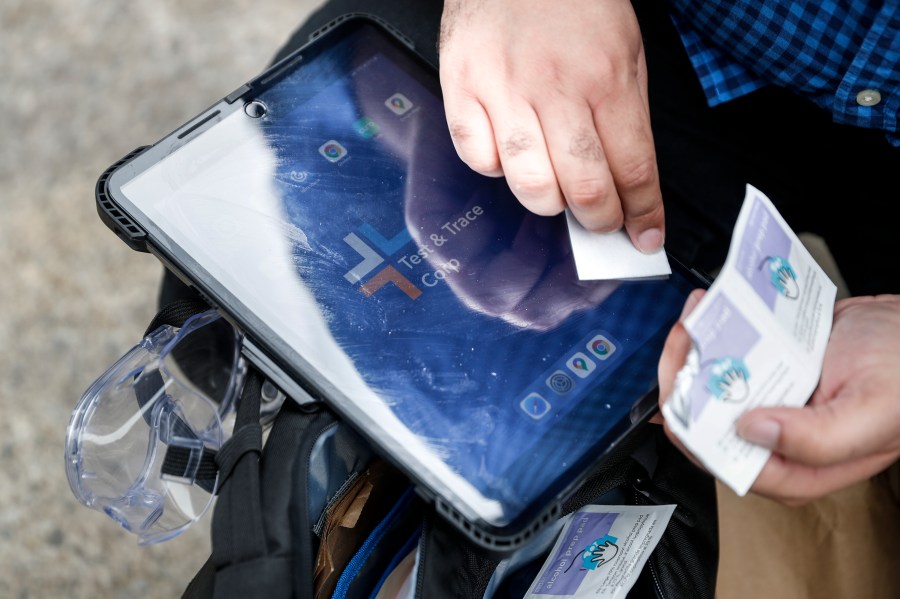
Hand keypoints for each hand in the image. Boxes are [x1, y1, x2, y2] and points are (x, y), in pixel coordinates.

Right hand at [438, 0, 664, 252]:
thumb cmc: (574, 3)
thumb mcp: (625, 50)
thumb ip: (627, 115)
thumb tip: (629, 180)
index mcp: (607, 78)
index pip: (633, 168)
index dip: (644, 213)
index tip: (645, 237)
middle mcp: (555, 88)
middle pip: (584, 187)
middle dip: (600, 220)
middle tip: (601, 221)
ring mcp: (504, 91)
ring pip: (529, 184)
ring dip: (549, 204)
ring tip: (556, 194)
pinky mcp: (462, 89)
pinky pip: (478, 158)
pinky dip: (496, 169)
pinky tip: (510, 155)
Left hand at [659, 292, 899, 504]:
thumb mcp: (871, 410)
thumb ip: (816, 439)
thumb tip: (751, 432)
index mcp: (796, 469)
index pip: (721, 460)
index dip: (691, 422)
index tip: (684, 378)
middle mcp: (775, 445)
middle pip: (705, 423)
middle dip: (685, 378)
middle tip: (687, 337)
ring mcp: (769, 408)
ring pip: (710, 391)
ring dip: (696, 353)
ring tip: (697, 319)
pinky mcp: (767, 378)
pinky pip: (729, 364)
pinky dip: (716, 338)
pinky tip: (713, 315)